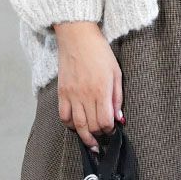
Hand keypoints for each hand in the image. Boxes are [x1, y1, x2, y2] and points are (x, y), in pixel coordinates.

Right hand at [53, 20, 123, 149]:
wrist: (77, 37)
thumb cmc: (100, 52)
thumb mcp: (116, 72)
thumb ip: (117, 97)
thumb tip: (119, 117)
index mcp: (101, 90)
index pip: (105, 121)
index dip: (110, 130)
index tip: (112, 129)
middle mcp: (85, 95)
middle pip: (92, 126)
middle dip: (99, 135)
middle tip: (102, 136)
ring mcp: (72, 95)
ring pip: (77, 125)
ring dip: (85, 137)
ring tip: (90, 142)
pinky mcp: (61, 92)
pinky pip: (63, 116)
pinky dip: (69, 125)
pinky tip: (76, 126)